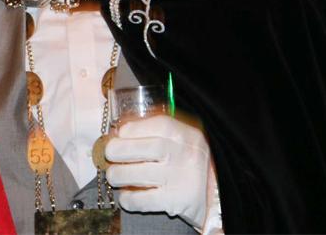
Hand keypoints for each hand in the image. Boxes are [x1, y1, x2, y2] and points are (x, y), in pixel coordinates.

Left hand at [105, 114, 210, 228]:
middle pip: (146, 148)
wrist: (214, 196)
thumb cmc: (186, 163)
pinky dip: (128, 198)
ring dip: (118, 175)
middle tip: (110, 155)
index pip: (157, 124)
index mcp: (185, 134)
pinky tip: (127, 196)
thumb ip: (155, 132)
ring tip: (115, 176)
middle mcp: (185, 154)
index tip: (120, 135)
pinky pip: (142, 200)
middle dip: (119, 150)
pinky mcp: (176, 201)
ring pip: (139, 174)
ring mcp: (181, 178)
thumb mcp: (180, 141)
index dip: (132, 129)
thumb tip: (119, 132)